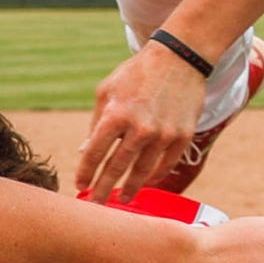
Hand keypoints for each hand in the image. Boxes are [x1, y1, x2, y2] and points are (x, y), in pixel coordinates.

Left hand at [76, 40, 208, 199]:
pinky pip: (166, 164)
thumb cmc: (137, 73)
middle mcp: (139, 128)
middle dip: (103, 189)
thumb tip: (85, 152)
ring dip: (130, 188)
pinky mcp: (182, 136)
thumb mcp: (107, 91)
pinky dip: (155, 176)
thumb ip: (95, 122)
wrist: (180, 58)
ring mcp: (163, 134)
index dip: (85, 173)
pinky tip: (147, 182)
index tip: (80, 186)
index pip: (95, 153)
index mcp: (116, 114)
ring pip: (143, 172)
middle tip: (95, 204)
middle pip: (117, 168)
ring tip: (123, 199)